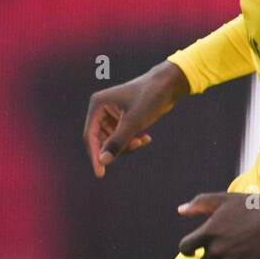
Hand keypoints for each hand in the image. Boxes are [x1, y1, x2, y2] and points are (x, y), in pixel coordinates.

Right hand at [82, 62, 187, 177]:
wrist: (169, 84)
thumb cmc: (150, 98)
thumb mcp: (134, 122)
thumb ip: (117, 142)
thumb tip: (103, 162)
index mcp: (98, 105)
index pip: (90, 136)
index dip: (95, 156)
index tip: (100, 174)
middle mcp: (101, 109)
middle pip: (101, 140)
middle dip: (118, 147)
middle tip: (136, 146)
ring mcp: (112, 114)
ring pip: (113, 140)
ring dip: (127, 145)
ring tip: (143, 141)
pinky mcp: (123, 118)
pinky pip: (122, 137)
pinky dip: (132, 141)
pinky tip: (147, 139)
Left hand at [177, 192, 259, 258]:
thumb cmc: (253, 206)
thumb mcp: (225, 199)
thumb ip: (200, 204)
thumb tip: (180, 210)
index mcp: (208, 232)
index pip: (185, 247)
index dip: (188, 249)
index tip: (192, 249)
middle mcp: (216, 249)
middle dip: (213, 253)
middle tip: (230, 241)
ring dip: (230, 258)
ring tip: (246, 242)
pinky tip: (254, 251)